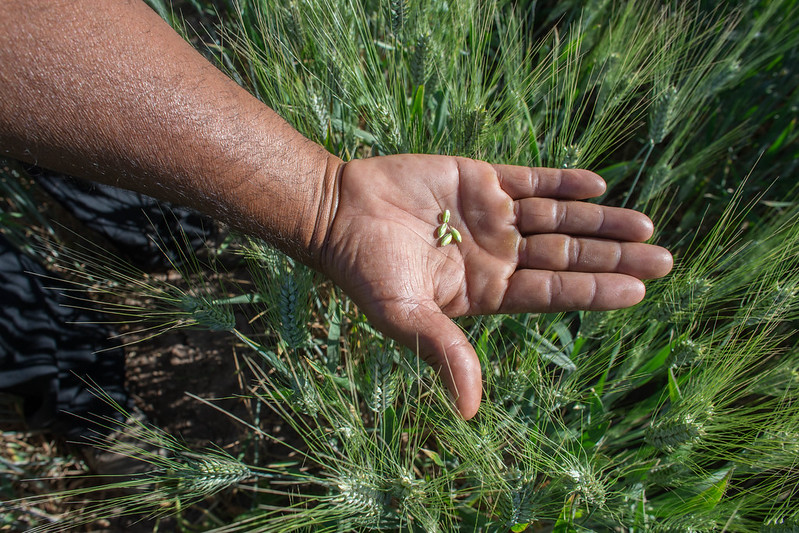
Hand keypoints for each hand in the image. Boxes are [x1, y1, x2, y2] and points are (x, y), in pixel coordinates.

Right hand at [318, 154, 672, 418]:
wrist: (338, 214)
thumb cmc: (366, 271)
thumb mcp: (405, 317)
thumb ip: (443, 352)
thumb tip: (472, 410)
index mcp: (487, 291)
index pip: (553, 292)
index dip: (594, 289)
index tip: (638, 290)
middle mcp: (498, 255)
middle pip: (566, 254)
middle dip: (613, 255)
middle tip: (664, 257)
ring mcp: (493, 216)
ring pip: (558, 217)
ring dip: (600, 219)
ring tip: (646, 224)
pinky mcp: (481, 180)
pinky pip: (532, 180)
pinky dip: (563, 181)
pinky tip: (599, 184)